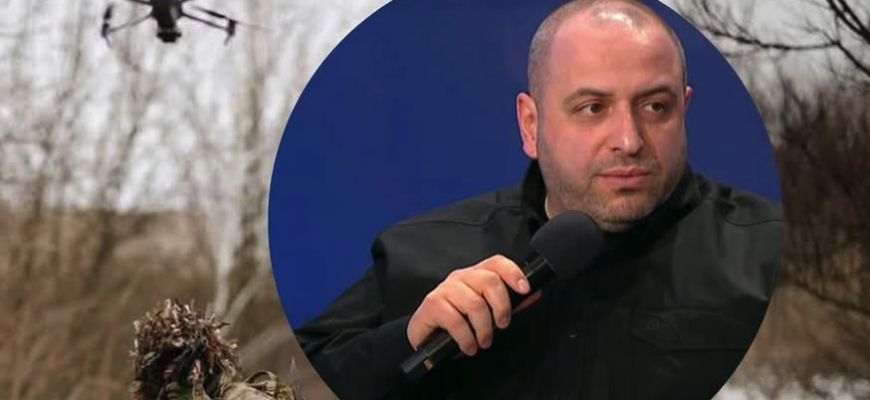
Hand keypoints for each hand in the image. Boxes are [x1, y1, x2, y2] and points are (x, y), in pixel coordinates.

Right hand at [406, 254, 542, 356]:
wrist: (425, 338)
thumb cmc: (457, 324)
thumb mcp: (487, 313)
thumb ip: (510, 303)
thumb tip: (534, 293)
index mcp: (475, 275)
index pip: (496, 263)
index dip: (513, 273)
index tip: (525, 289)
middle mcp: (460, 278)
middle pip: (489, 281)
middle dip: (501, 307)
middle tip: (502, 326)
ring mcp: (444, 289)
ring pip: (474, 303)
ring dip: (484, 329)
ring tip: (483, 342)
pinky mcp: (432, 305)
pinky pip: (455, 320)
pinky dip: (466, 338)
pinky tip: (468, 347)